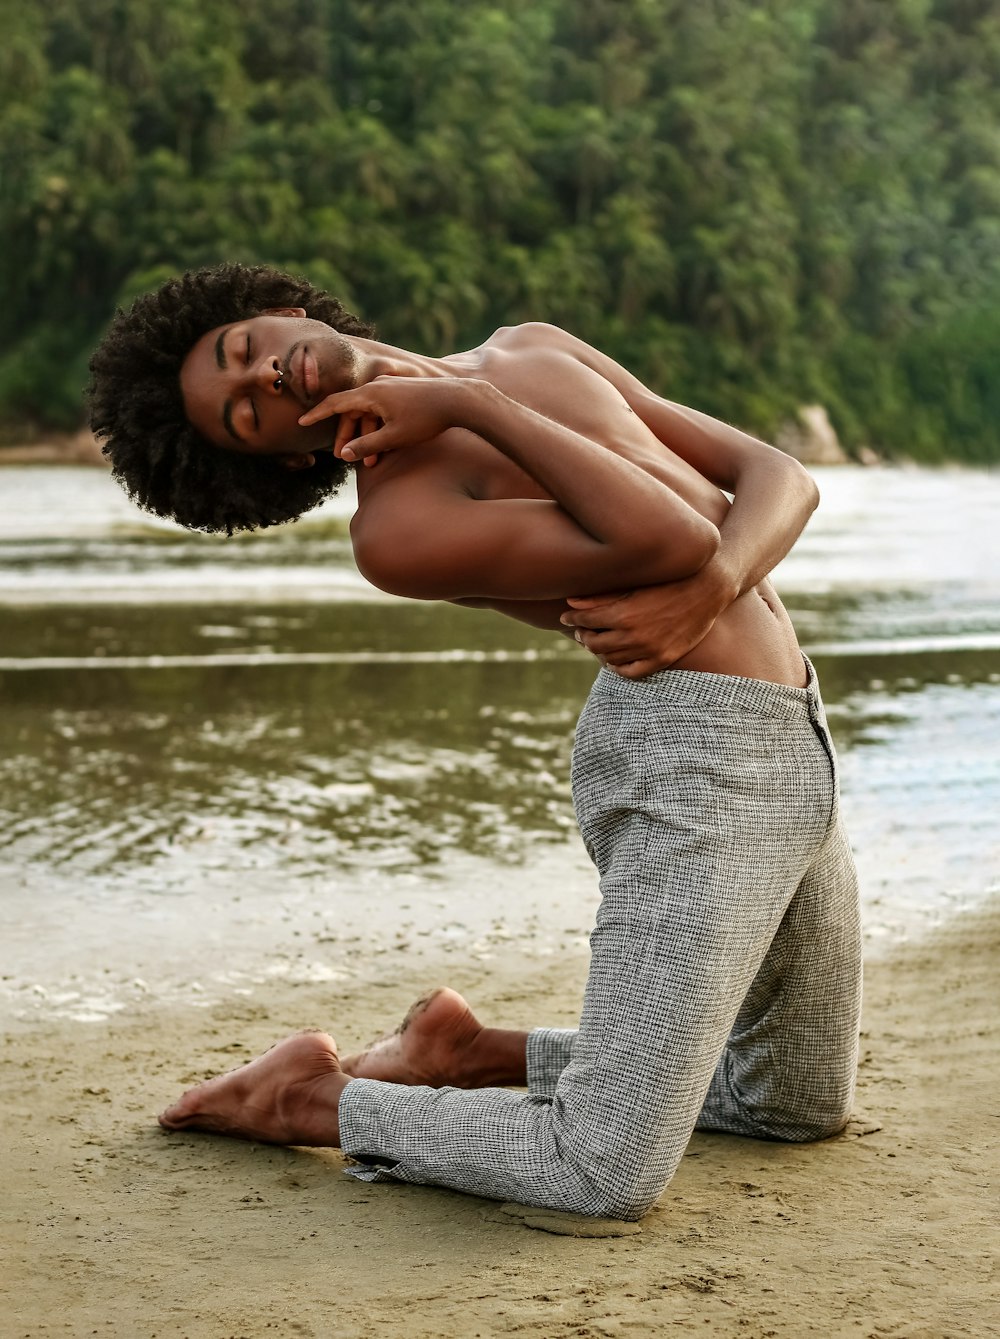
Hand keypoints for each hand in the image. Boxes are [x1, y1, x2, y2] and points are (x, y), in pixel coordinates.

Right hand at [298, 375, 475, 462]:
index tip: (301, 421)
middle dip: (345, 434)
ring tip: (369, 459)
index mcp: (371, 394)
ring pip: (368, 411)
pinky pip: (382, 408)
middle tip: (337, 455)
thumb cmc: (427, 419)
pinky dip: (379, 426)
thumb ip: (366, 446)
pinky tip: (384, 443)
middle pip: (351, 410)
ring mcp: (391, 387)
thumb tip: (343, 455)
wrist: (459, 399)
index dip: (317, 413)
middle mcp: (378, 386)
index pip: (336, 403)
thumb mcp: (394, 437)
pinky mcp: (403, 391)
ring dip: (365, 434)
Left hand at [560, 557, 735, 678]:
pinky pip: (632, 673)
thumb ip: (601, 597)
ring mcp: (649, 650)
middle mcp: (634, 635)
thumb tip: (570, 601)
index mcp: (623, 614)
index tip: (568, 617)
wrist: (707, 588)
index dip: (572, 619)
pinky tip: (616, 659)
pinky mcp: (663, 659)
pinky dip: (619, 667)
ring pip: (610, 659)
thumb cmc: (668, 580)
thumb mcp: (634, 585)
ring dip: (600, 651)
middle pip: (594, 643)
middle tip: (582, 629)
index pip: (585, 621)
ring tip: (598, 641)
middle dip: (584, 635)